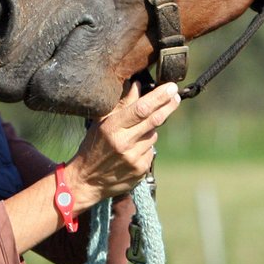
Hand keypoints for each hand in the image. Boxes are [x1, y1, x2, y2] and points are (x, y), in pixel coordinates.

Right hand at [63, 81, 179, 208]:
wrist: (87, 180)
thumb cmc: (93, 145)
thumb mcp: (101, 122)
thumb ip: (121, 103)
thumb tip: (137, 84)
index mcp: (112, 127)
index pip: (141, 108)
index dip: (159, 97)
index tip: (171, 87)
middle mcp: (124, 143)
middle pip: (155, 120)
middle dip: (168, 105)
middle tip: (176, 95)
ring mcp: (134, 158)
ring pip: (153, 135)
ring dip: (150, 130)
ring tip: (134, 134)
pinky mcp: (141, 170)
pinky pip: (151, 151)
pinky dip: (146, 146)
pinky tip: (133, 150)